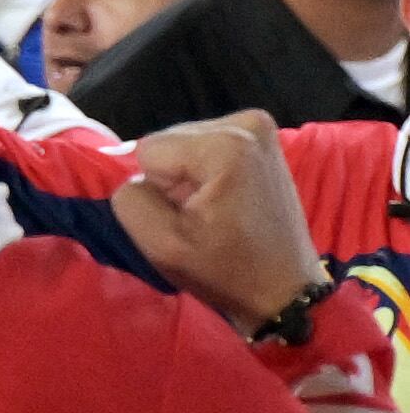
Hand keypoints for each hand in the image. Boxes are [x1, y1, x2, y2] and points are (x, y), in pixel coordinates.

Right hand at [111, 110, 327, 334]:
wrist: (282, 289)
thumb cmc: (224, 270)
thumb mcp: (161, 244)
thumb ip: (130, 200)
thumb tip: (137, 178)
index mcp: (223, 144)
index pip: (147, 151)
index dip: (158, 190)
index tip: (189, 218)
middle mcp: (245, 123)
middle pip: (168, 142)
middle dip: (174, 180)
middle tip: (202, 216)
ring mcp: (258, 126)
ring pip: (184, 144)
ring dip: (189, 177)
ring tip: (217, 209)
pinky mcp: (263, 138)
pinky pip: (205, 146)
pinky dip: (207, 171)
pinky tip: (228, 198)